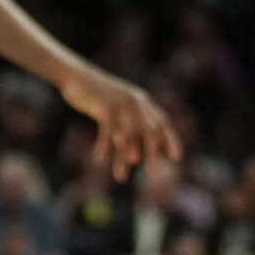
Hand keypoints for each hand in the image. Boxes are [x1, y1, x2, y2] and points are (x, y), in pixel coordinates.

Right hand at [60, 69, 181, 180]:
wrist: (77, 77)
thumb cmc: (99, 98)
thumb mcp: (117, 114)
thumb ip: (128, 134)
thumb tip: (135, 160)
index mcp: (142, 101)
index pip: (162, 122)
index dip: (170, 139)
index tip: (177, 157)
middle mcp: (135, 101)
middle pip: (149, 130)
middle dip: (152, 152)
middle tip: (152, 174)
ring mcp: (121, 103)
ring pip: (125, 136)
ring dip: (122, 158)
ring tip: (120, 177)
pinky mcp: (105, 106)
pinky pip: (107, 131)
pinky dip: (104, 146)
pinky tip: (99, 160)